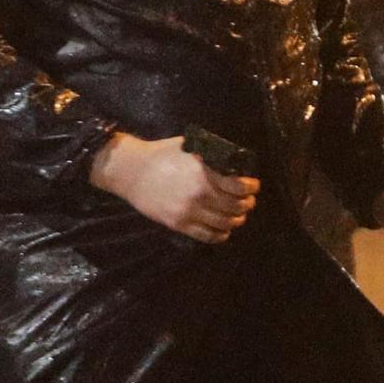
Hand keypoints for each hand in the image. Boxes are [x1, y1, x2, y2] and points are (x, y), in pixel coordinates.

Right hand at [93, 131, 256, 241]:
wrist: (130, 171)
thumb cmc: (159, 155)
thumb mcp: (189, 147)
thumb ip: (210, 155)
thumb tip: (232, 160)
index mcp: (204, 173)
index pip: (240, 186)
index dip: (251, 187)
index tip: (253, 186)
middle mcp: (200, 194)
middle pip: (236, 206)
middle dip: (247, 204)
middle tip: (247, 201)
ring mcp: (189, 211)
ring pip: (225, 223)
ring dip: (236, 220)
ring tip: (237, 216)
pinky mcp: (179, 224)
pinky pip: (207, 235)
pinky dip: (220, 235)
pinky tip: (224, 231)